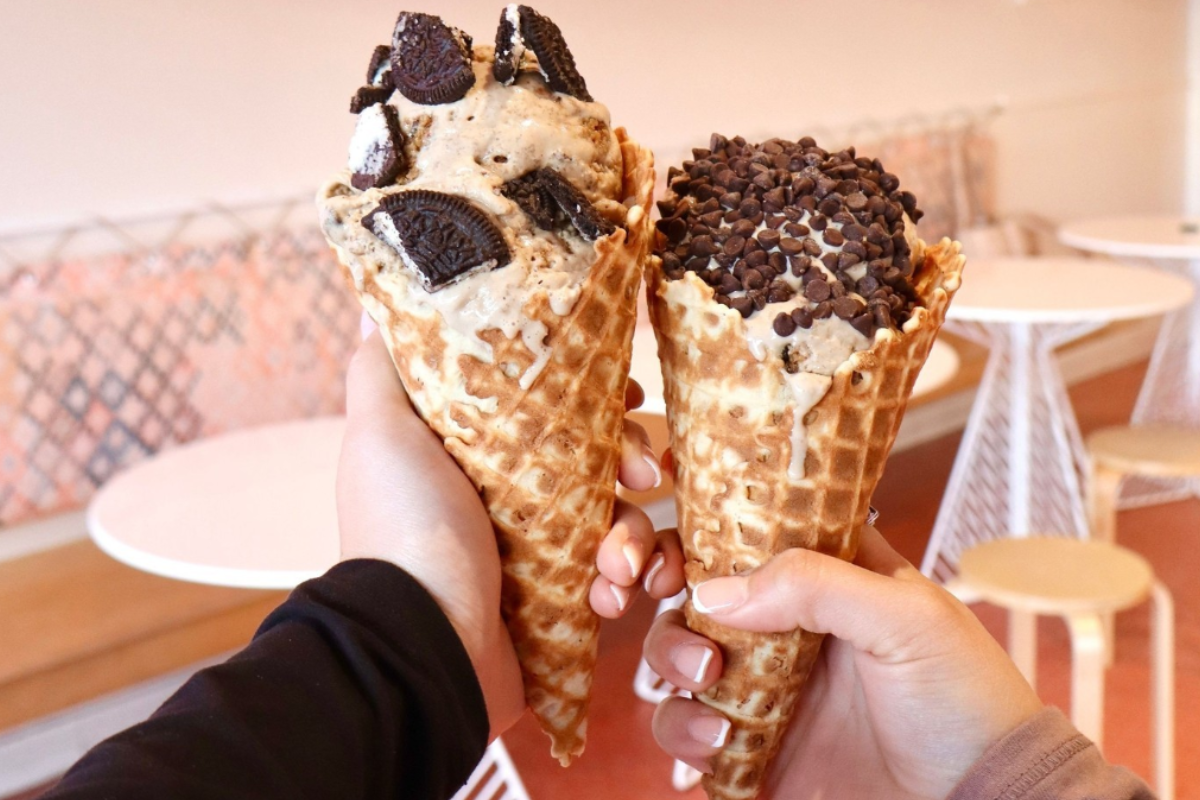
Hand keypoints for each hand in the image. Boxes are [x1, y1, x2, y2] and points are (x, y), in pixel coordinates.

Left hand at [336, 328, 684, 738]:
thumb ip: (385, 370)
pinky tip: (610, 594)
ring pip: (618, 517)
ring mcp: (540, 551)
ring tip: (618, 562)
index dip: (594, 397)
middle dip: (631, 461)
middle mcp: (510, 495)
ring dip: (633, 532)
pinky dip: (625, 580)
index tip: (627, 397)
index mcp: (476, 451)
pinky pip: (618, 574)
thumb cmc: (402, 532)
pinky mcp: (563, 599)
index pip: (552, 405)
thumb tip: (378, 302)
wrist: (421, 647)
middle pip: (597, 457)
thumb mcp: (381, 435)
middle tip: (641, 474)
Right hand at [645, 525, 1043, 799]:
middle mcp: (784, 629)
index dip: (697, 537)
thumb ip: (817, 585)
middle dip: (674, 621)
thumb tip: (716, 591)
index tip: (672, 558)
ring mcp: (765, 692)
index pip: (744, 536)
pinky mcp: (754, 751)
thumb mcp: (907, 618)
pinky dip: (686, 738)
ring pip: (680, 666)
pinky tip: (720, 746)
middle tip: (704, 655)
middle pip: (695, 602)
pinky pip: (689, 736)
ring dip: (675, 677)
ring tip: (716, 708)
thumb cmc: (966, 699)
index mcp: (821, 578)